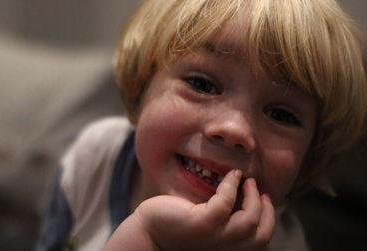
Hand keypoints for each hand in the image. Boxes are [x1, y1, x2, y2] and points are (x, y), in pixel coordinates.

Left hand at [104, 170, 274, 250]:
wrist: (148, 232)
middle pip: (260, 235)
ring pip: (248, 221)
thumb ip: (225, 220)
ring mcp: (213, 238)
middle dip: (266, 210)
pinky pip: (224, 202)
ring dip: (253, 197)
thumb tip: (243, 199)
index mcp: (226, 249)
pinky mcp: (201, 223)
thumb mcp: (208, 226)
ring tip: (247, 181)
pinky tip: (232, 175)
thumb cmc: (177, 226)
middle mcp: (223, 249)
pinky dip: (232, 185)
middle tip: (259, 189)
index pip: (260, 242)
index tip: (265, 200)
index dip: (268, 220)